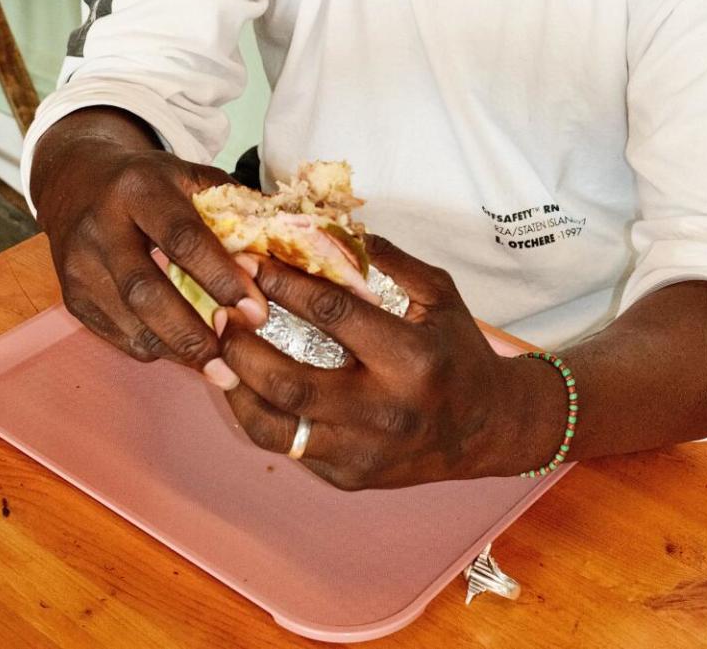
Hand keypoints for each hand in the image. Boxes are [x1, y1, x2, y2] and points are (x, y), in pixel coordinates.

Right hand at [32, 117, 267, 380]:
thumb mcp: (188, 176)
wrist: (76, 180)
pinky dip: (157, 348)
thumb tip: (284, 246)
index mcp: (138, 188)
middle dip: (193, 330)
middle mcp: (101, 226)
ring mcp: (80, 266)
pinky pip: (119, 335)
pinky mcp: (73, 299)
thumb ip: (233, 207)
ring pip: (131, 322)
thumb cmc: (150, 182)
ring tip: (220, 367)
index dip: (220, 277)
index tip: (255, 311)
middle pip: (146, 290)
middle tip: (234, 358)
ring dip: (178, 349)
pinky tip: (186, 351)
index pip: (181, 238)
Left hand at [215, 236, 545, 489]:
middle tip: (221, 312)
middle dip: (243, 344)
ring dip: (236, 387)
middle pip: (291, 381)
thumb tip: (331, 228)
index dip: (284, 284)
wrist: (488, 429)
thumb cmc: (458, 351)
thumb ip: (390, 260)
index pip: (332, 315)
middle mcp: (384, 411)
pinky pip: (289, 448)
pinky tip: (245, 384)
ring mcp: (363, 452)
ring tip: (219, 352)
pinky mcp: (348, 477)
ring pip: (276, 428)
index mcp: (410, 358)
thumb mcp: (439, 294)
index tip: (251, 261)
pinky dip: (259, 414)